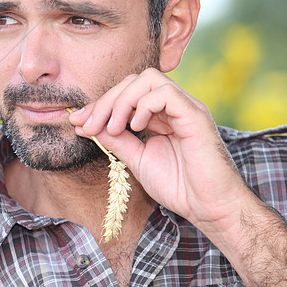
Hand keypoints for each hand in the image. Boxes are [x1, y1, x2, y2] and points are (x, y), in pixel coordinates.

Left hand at [67, 69, 254, 235]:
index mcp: (160, 116)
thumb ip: (115, 139)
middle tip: (88, 125)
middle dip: (105, 100)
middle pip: (134, 81)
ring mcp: (186, 108)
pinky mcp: (195, 115)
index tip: (78, 122)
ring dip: (121, 101)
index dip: (100, 105)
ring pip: (149, 79)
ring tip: (112, 128)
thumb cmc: (178, 186)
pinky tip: (135, 127)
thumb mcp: (136, 159)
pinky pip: (166, 93)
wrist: (208, 207)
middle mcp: (174, 107)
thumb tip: (86, 125)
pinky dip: (143, 106)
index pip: (126, 94)